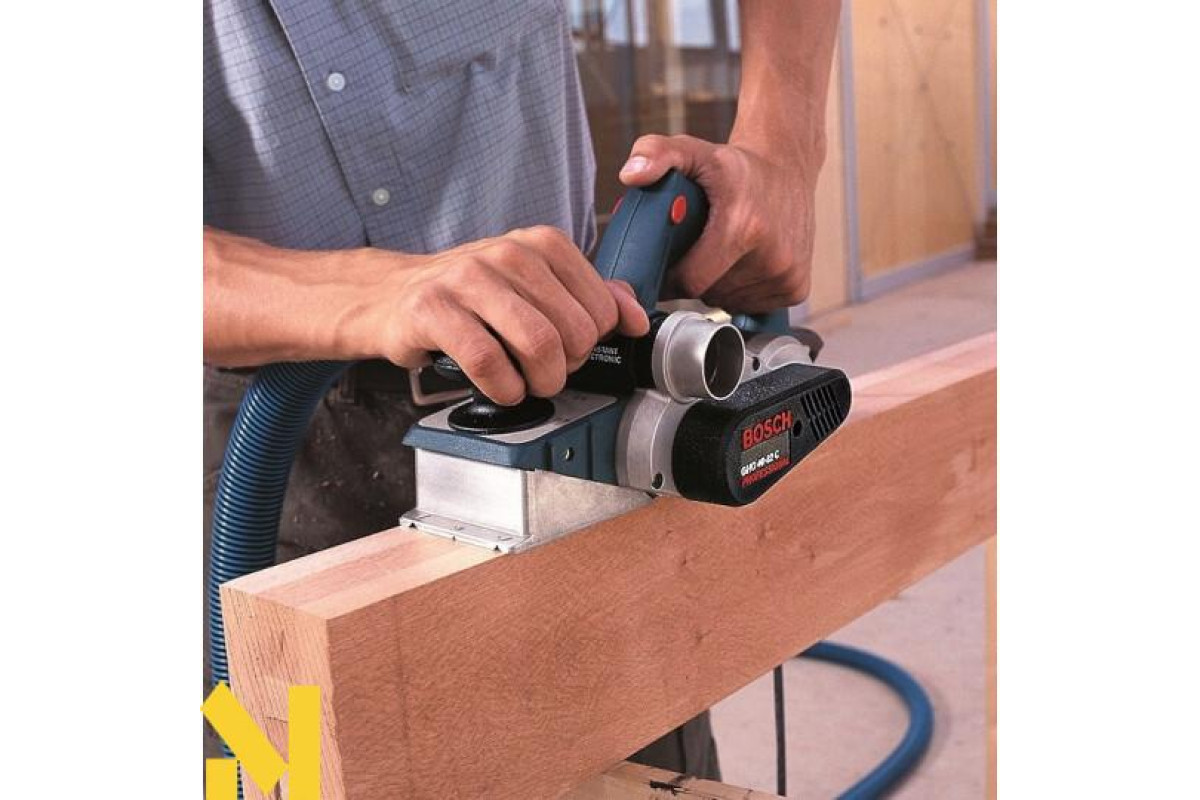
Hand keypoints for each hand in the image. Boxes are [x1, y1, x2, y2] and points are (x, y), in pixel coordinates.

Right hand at [367, 226, 648, 404]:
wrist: (391, 295)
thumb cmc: (468, 296)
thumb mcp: (533, 286)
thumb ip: (590, 296)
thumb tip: (637, 316)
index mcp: (540, 244)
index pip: (599, 307)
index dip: (592, 343)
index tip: (569, 351)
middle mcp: (507, 254)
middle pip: (572, 331)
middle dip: (566, 367)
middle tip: (545, 372)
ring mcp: (467, 279)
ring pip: (537, 344)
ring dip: (539, 382)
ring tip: (526, 385)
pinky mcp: (433, 309)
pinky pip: (489, 361)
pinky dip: (503, 388)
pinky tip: (499, 388)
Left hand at [618, 134, 817, 313]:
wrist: (788, 166)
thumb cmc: (736, 167)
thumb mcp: (692, 151)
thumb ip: (655, 154)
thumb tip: (631, 174)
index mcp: (743, 228)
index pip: (690, 281)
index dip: (671, 276)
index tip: (668, 260)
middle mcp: (772, 256)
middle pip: (708, 293)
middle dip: (696, 276)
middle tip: (700, 246)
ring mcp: (787, 276)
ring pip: (729, 302)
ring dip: (719, 285)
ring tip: (724, 251)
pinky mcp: (796, 288)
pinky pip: (752, 306)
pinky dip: (742, 291)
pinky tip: (745, 262)